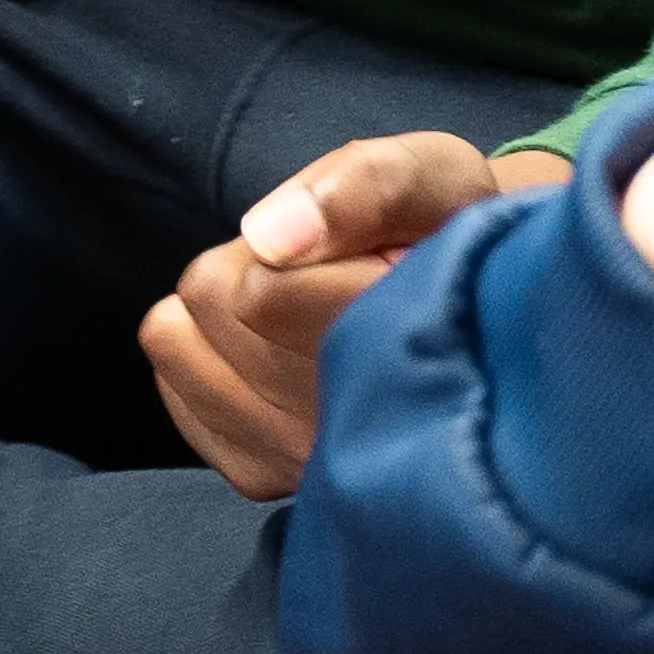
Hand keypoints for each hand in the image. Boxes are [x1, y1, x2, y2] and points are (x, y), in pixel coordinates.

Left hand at [142, 133, 567, 495]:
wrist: (476, 314)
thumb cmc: (452, 234)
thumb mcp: (437, 177)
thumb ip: (369, 183)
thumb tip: (268, 235)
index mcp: (398, 354)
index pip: (258, 290)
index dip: (295, 238)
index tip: (354, 246)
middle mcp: (351, 435)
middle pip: (212, 309)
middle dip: (256, 266)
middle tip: (332, 271)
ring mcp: (304, 466)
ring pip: (180, 348)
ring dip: (227, 312)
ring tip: (305, 309)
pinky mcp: (267, 476)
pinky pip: (177, 392)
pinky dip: (206, 357)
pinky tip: (273, 350)